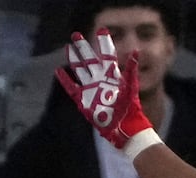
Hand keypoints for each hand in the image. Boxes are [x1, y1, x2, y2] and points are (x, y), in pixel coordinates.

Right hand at [55, 30, 152, 150]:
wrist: (125, 129)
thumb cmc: (131, 110)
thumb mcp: (131, 87)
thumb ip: (131, 69)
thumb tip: (136, 51)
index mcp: (113, 76)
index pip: (107, 55)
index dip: (104, 43)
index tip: (101, 29)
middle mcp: (101, 81)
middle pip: (90, 60)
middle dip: (83, 47)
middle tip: (76, 34)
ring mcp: (92, 90)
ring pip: (81, 71)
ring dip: (74, 60)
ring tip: (68, 48)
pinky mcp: (84, 102)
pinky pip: (72, 89)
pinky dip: (65, 81)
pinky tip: (59, 71)